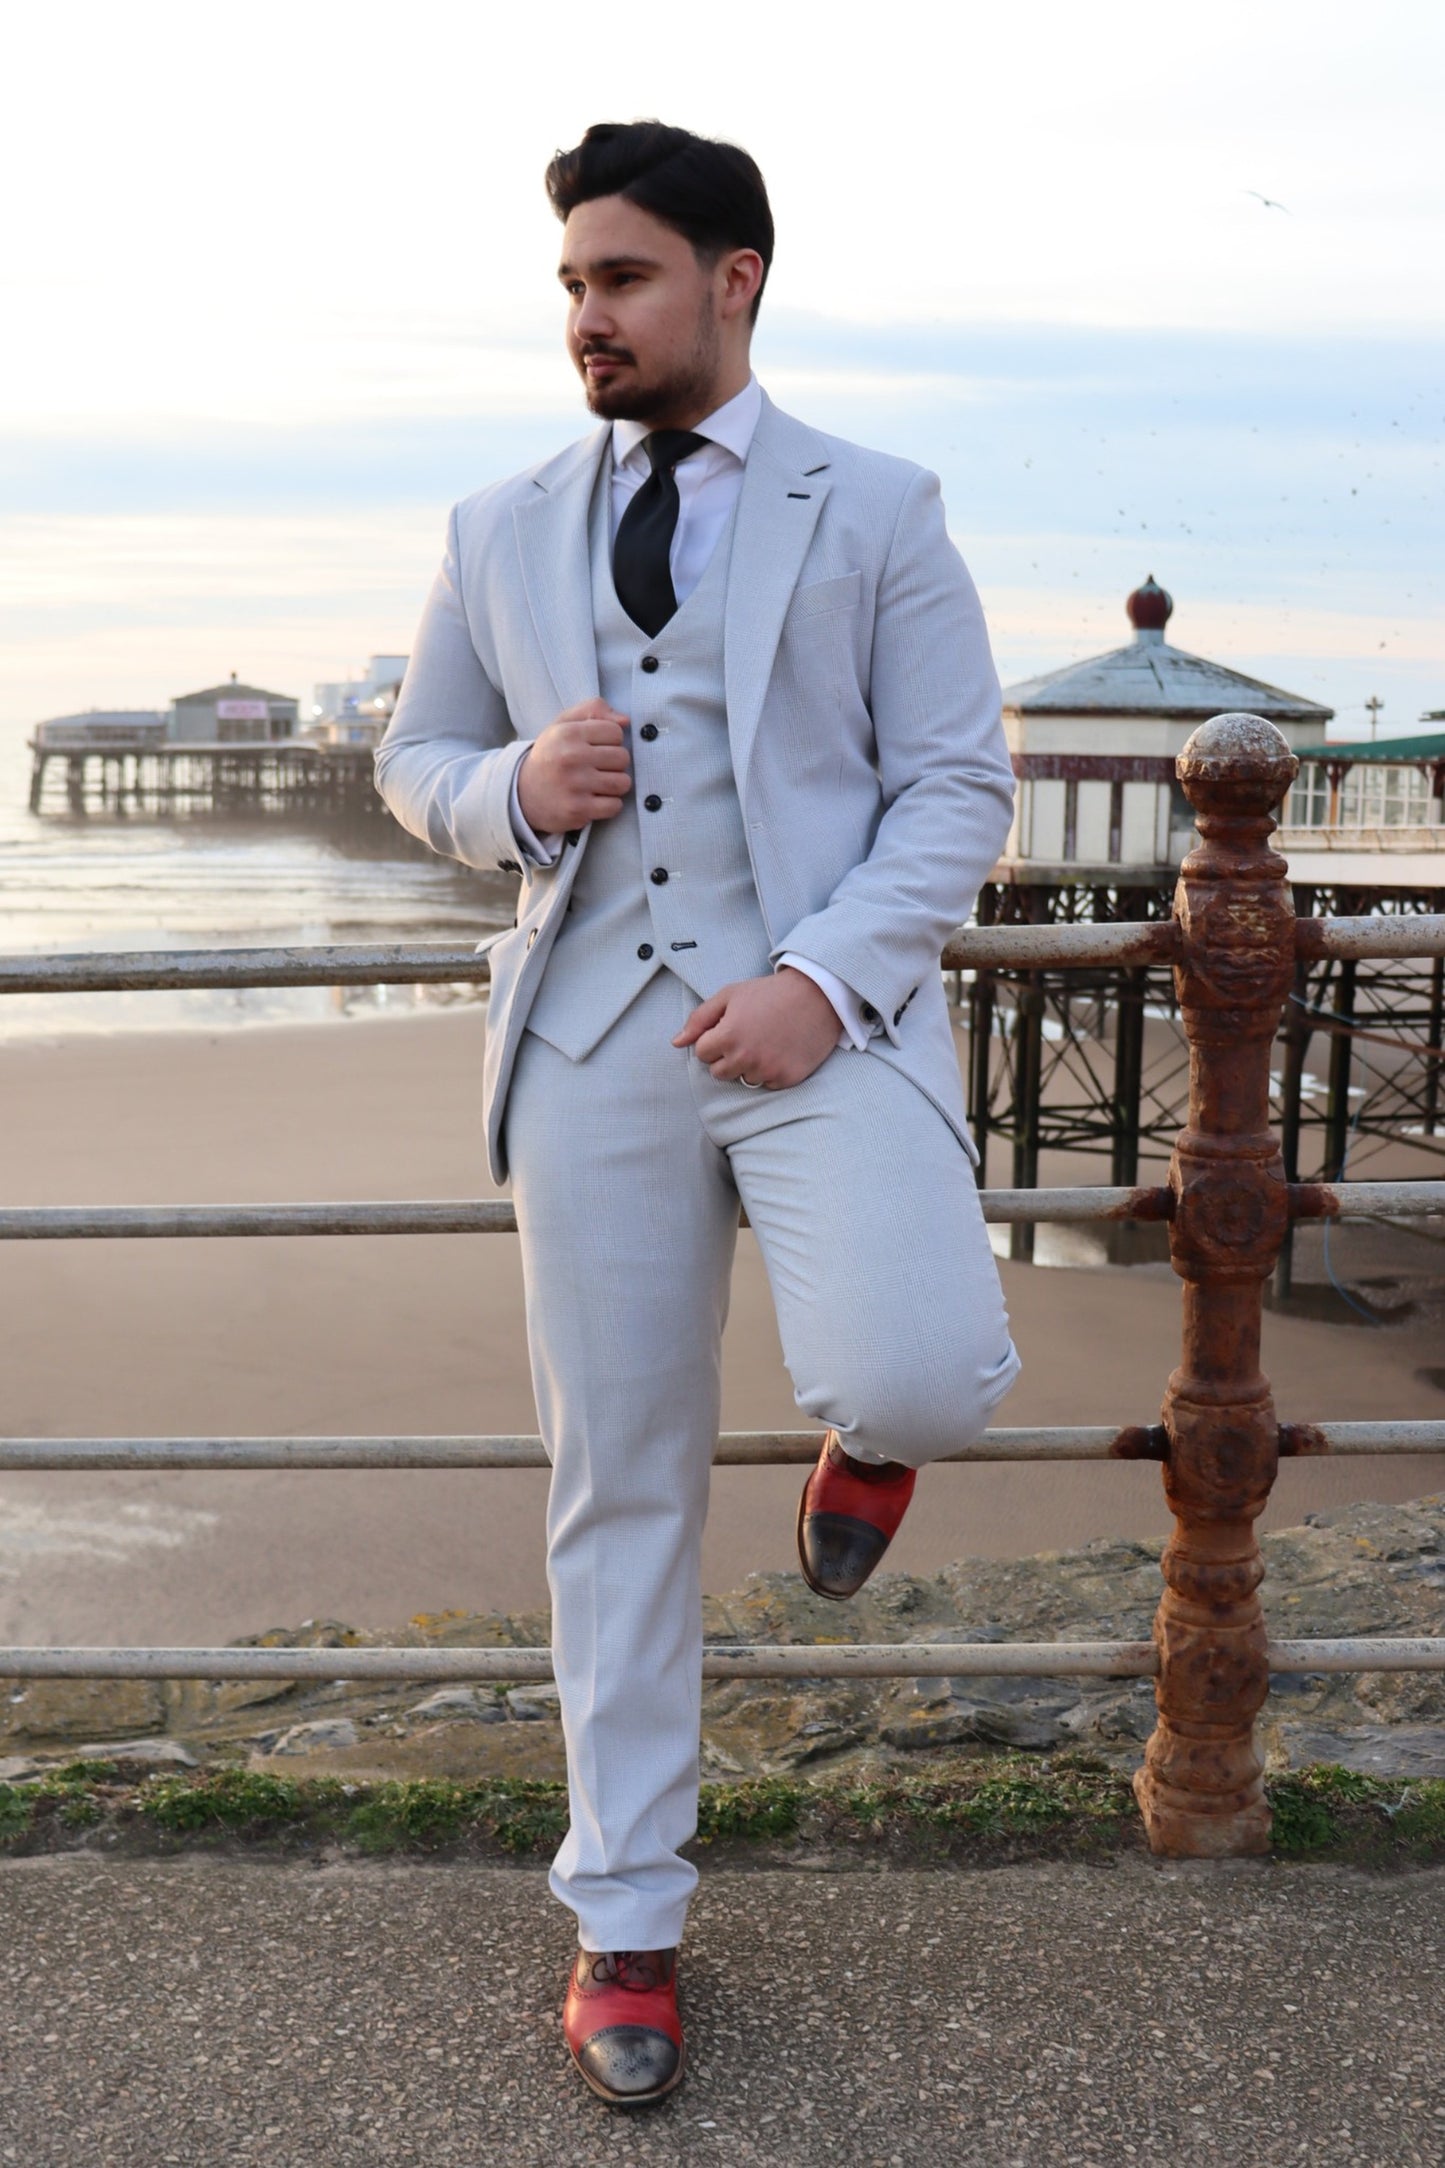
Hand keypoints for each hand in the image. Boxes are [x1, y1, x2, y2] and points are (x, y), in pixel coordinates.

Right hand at [517, 701, 630, 832]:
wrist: (522, 793)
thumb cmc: (551, 756)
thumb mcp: (563, 724)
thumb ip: (593, 710)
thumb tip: (625, 720)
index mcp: (568, 732)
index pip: (615, 732)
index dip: (610, 741)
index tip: (595, 748)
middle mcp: (571, 757)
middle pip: (622, 757)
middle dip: (614, 764)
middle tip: (596, 768)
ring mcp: (575, 785)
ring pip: (623, 783)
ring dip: (614, 785)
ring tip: (597, 784)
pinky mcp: (578, 809)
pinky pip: (615, 806)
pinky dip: (609, 805)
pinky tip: (594, 800)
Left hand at [673, 969, 840, 1088]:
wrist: (817, 996)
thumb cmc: (769, 993)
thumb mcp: (730, 995)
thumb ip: (699, 1019)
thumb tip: (676, 1043)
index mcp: (728, 1036)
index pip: (701, 1054)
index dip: (713, 1040)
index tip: (729, 1028)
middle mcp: (746, 1057)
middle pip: (718, 1073)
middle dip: (727, 1057)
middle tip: (748, 1036)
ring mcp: (768, 1070)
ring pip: (744, 1079)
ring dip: (750, 1065)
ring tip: (766, 1041)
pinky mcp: (787, 1078)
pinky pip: (767, 1084)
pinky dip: (771, 1071)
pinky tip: (781, 1050)